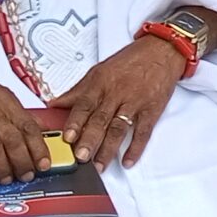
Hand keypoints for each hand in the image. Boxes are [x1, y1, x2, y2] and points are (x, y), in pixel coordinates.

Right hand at [0, 61, 50, 182]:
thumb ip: (17, 111)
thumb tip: (39, 127)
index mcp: (3, 102)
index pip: (28, 127)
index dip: (38, 148)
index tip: (43, 164)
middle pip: (12, 140)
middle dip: (22, 162)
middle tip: (26, 176)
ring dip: (0, 168)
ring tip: (5, 179)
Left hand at [58, 35, 188, 167]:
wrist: (161, 51)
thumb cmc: (130, 61)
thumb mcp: (99, 70)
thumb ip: (78, 91)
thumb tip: (55, 105)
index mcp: (101, 82)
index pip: (85, 104)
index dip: (75, 122)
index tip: (67, 137)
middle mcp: (117, 92)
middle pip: (101, 119)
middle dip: (90, 140)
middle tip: (81, 157)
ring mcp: (136, 102)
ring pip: (119, 128)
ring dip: (109, 149)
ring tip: (99, 165)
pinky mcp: (152, 109)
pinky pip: (143, 131)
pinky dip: (136, 147)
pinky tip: (128, 160)